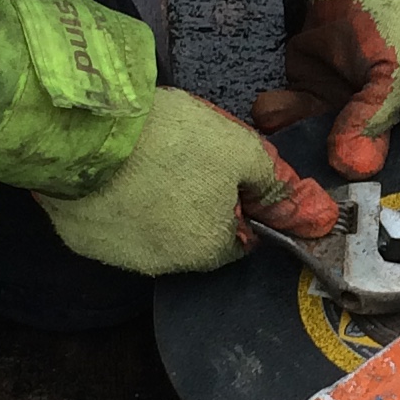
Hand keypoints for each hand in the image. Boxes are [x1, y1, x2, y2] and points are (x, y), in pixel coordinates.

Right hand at [36, 87, 340, 276]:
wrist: (86, 134)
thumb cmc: (172, 141)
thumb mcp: (240, 151)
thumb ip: (276, 185)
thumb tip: (317, 215)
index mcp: (210, 249)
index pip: (242, 236)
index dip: (240, 201)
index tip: (225, 169)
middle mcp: (167, 265)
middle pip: (196, 236)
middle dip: (197, 203)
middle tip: (184, 157)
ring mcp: (120, 256)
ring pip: (152, 232)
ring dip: (155, 205)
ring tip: (146, 161)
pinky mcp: (82, 240)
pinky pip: (111, 224)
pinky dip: (117, 204)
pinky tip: (114, 173)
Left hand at [253, 0, 399, 178]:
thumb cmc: (391, 27)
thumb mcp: (394, 76)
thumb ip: (370, 119)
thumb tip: (350, 165)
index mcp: (398, 124)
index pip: (379, 165)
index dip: (356, 182)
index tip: (330, 195)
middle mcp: (365, 122)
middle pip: (337, 159)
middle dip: (312, 167)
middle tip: (292, 174)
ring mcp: (333, 107)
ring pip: (307, 138)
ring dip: (288, 139)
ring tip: (275, 132)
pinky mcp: (306, 90)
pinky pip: (287, 112)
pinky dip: (274, 113)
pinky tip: (267, 111)